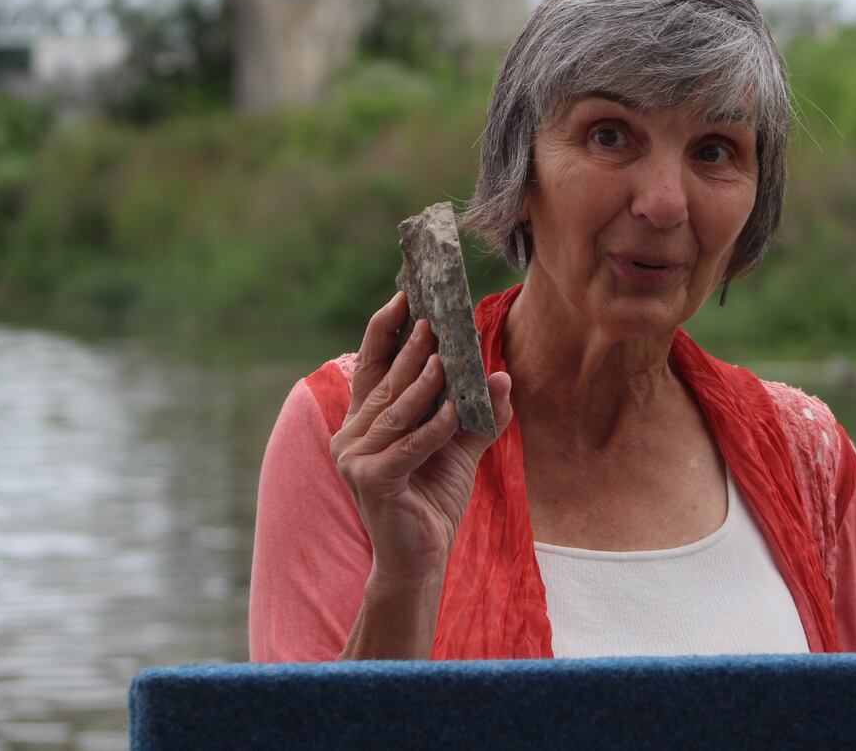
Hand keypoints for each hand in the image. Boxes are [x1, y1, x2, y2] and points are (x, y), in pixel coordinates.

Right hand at [331, 290, 513, 590]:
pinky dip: (431, 429)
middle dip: (412, 350)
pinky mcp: (371, 481)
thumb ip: (477, 415)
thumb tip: (503, 378)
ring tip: (445, 356)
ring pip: (395, 411)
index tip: (404, 297)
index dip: (385, 332)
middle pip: (386, 383)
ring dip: (422, 383)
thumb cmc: (432, 500)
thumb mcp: (459, 449)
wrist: (420, 559)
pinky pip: (406, 447)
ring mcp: (356, 459)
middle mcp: (352, 435)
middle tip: (433, 320)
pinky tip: (452, 413)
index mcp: (366, 421)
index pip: (373, 366)